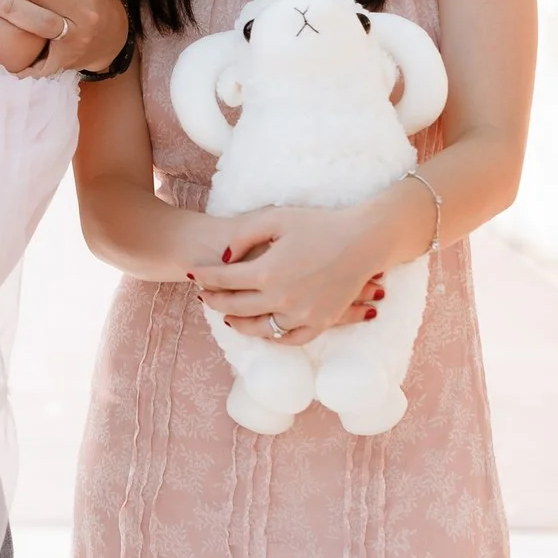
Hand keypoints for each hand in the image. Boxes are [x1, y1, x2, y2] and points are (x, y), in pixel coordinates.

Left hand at [188, 191, 425, 343]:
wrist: (363, 240)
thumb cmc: (318, 224)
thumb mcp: (275, 218)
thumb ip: (243, 236)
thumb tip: (225, 258)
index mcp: (267, 271)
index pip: (223, 280)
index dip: (205, 277)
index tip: (194, 274)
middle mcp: (281, 299)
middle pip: (235, 307)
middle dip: (214, 301)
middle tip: (203, 296)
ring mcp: (302, 315)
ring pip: (259, 329)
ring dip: (239, 323)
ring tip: (227, 316)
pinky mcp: (320, 323)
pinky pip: (290, 338)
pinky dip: (272, 336)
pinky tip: (262, 328)